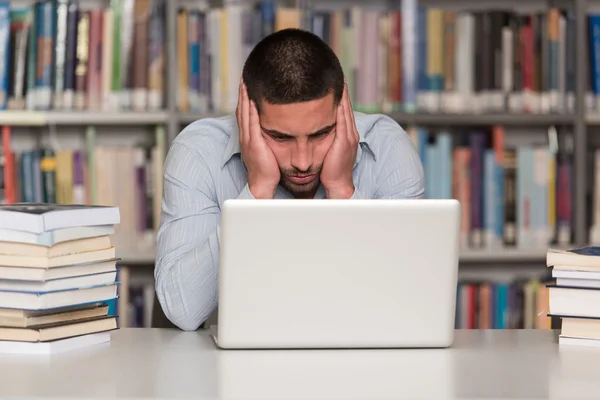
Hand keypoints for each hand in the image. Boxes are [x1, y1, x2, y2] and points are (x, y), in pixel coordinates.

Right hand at [236, 80, 279, 198]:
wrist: (263, 185)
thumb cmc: (269, 170)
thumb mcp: (268, 149)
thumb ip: (269, 138)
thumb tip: (277, 128)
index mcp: (249, 137)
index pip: (245, 113)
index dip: (245, 98)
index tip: (247, 84)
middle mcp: (246, 136)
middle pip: (242, 110)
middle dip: (243, 93)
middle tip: (245, 77)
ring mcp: (248, 140)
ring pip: (245, 114)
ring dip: (245, 98)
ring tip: (246, 83)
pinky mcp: (254, 144)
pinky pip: (252, 124)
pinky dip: (252, 111)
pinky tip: (254, 100)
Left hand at [320, 83, 358, 198]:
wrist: (337, 185)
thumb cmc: (329, 170)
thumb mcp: (326, 148)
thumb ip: (322, 136)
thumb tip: (312, 127)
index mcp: (346, 134)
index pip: (342, 109)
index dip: (339, 95)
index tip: (333, 81)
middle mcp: (350, 133)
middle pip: (345, 106)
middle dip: (341, 90)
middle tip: (335, 73)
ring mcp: (349, 136)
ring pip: (345, 110)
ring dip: (342, 95)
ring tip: (337, 79)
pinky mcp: (345, 141)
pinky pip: (342, 120)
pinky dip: (340, 108)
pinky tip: (336, 97)